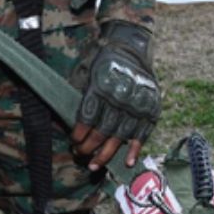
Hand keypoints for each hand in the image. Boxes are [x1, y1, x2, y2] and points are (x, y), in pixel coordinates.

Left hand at [71, 21, 159, 170]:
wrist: (131, 48)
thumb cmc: (102, 63)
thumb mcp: (85, 72)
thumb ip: (77, 97)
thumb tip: (61, 121)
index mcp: (102, 84)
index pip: (88, 116)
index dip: (79, 133)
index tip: (73, 141)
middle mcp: (121, 95)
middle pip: (103, 130)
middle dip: (89, 147)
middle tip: (80, 155)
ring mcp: (138, 103)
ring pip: (121, 136)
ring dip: (107, 154)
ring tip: (94, 166)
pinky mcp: (151, 108)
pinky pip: (143, 133)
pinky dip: (135, 149)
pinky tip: (128, 162)